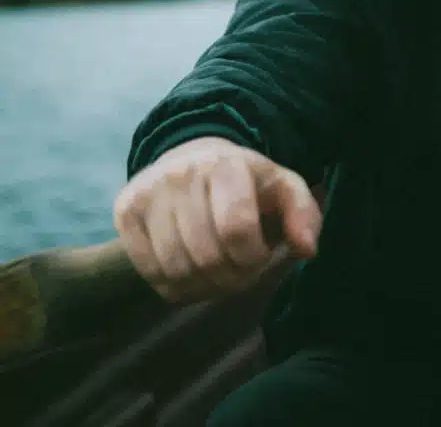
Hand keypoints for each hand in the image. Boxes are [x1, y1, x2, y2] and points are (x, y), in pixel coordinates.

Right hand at [113, 136, 321, 303]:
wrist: (194, 159)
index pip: (236, 230)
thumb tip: (308, 249)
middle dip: (232, 278)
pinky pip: (149, 273)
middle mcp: (182, 173)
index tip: (259, 256)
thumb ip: (304, 215)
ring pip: (175, 269)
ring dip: (204, 287)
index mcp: (227, 165)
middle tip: (241, 272)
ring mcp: (149, 191)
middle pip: (207, 256)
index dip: (253, 258)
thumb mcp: (284, 188)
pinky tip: (193, 274)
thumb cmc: (247, 183)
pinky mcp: (125, 211)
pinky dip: (176, 287)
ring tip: (219, 274)